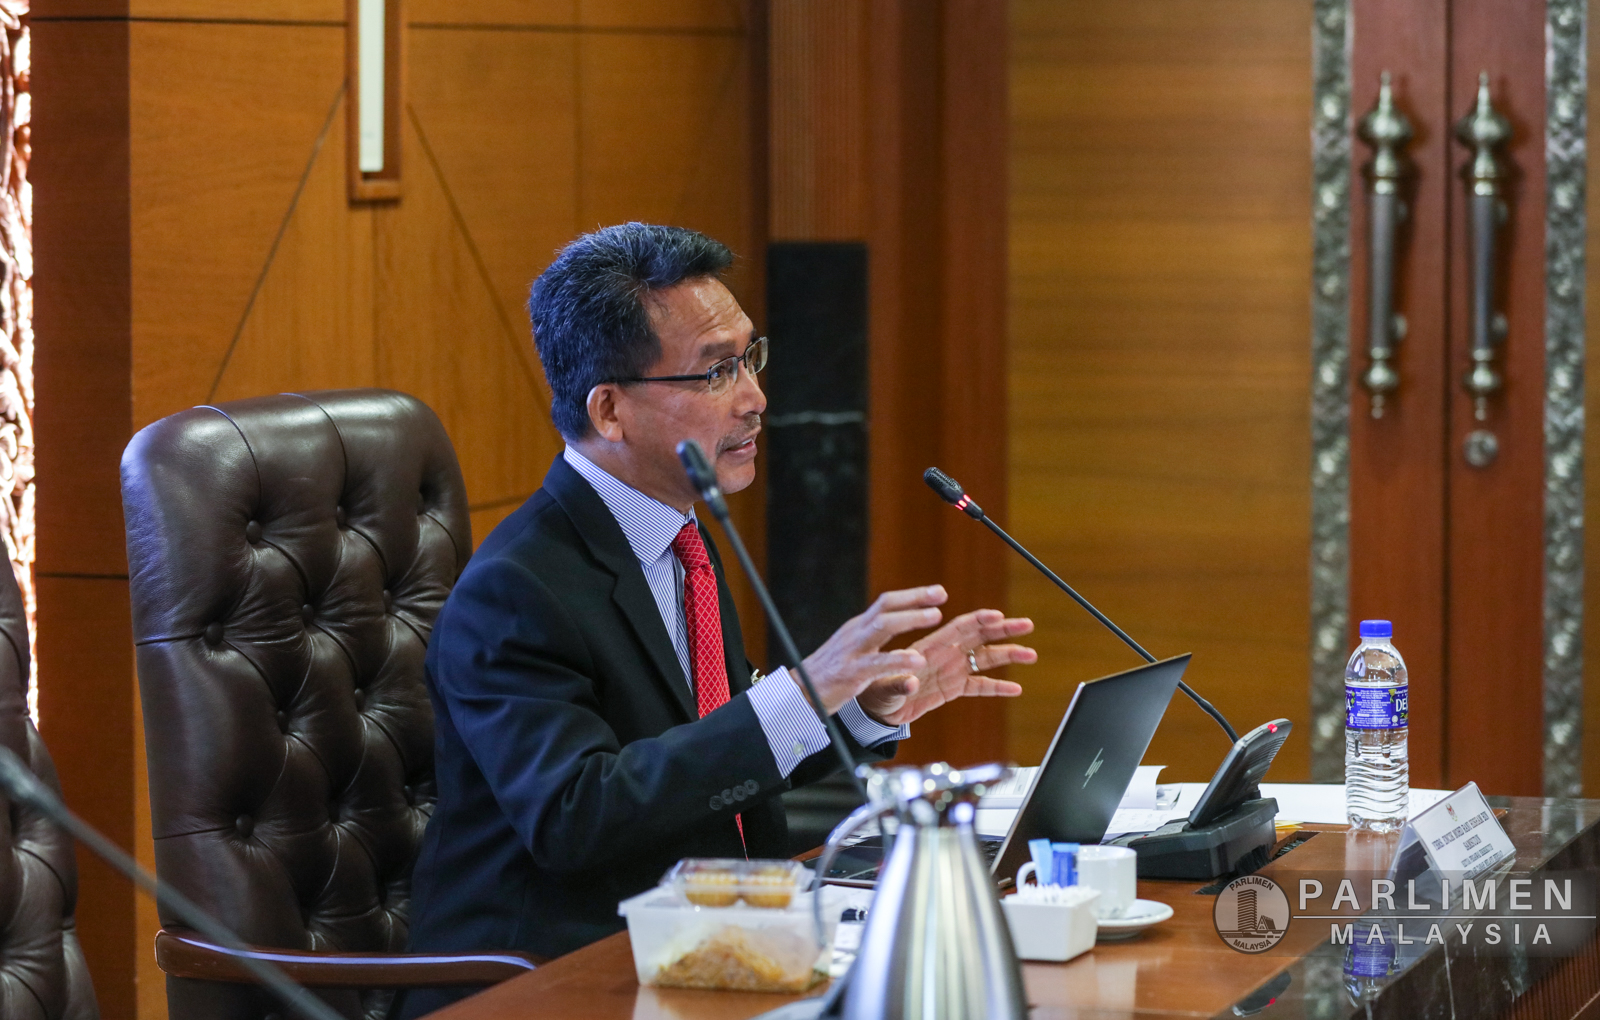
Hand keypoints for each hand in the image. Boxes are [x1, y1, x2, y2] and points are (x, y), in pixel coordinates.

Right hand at [796, 586, 945, 713]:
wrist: (798, 693)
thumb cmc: (829, 673)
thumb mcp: (852, 648)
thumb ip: (873, 636)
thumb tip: (896, 623)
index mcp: (858, 628)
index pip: (886, 604)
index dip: (912, 596)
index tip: (938, 592)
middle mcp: (855, 633)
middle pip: (886, 607)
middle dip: (915, 598)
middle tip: (941, 594)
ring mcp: (852, 651)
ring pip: (882, 626)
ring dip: (910, 619)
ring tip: (936, 616)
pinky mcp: (850, 673)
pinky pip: (877, 663)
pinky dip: (899, 660)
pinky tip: (917, 662)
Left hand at [856, 609, 1034, 726]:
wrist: (875, 709)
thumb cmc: (876, 692)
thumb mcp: (884, 688)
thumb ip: (899, 683)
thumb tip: (911, 681)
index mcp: (929, 648)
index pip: (958, 628)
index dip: (978, 620)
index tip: (998, 615)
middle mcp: (945, 655)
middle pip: (979, 636)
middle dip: (1003, 630)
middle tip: (1027, 624)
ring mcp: (951, 670)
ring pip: (985, 658)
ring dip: (1008, 655)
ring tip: (1031, 654)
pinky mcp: (952, 689)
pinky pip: (978, 686)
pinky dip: (997, 686)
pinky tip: (1016, 688)